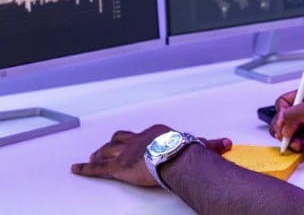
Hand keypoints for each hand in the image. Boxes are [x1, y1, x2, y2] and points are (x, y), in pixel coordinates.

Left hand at [71, 124, 231, 186]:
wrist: (172, 155)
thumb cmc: (183, 150)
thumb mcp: (198, 144)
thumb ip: (211, 144)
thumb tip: (227, 143)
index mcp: (154, 133)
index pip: (141, 135)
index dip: (134, 139)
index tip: (132, 141)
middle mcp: (137, 139)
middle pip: (120, 138)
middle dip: (112, 144)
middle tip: (105, 148)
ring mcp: (125, 152)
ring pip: (107, 151)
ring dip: (98, 154)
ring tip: (90, 158)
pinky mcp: (117, 167)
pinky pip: (97, 168)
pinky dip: (85, 169)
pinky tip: (76, 169)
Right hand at [270, 86, 303, 158]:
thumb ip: (294, 113)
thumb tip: (281, 124)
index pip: (282, 103)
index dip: (280, 115)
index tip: (283, 125)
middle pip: (283, 120)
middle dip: (284, 131)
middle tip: (289, 138)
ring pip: (289, 134)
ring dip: (294, 141)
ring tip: (302, 144)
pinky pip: (299, 144)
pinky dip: (303, 147)